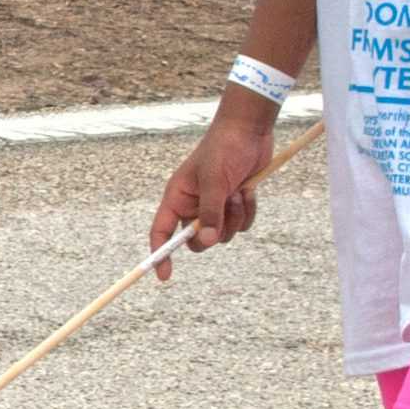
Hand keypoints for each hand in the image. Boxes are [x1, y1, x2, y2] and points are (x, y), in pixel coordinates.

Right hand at [148, 111, 278, 280]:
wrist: (249, 131)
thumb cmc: (224, 149)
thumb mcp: (214, 181)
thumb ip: (210, 213)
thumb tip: (207, 242)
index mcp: (178, 197)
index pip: (161, 232)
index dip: (160, 254)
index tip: (164, 276)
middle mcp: (194, 204)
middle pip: (197, 240)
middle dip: (213, 232)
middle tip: (223, 215)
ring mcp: (216, 205)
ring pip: (224, 234)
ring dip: (235, 217)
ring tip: (239, 192)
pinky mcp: (235, 204)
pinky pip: (242, 225)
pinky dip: (248, 212)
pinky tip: (249, 190)